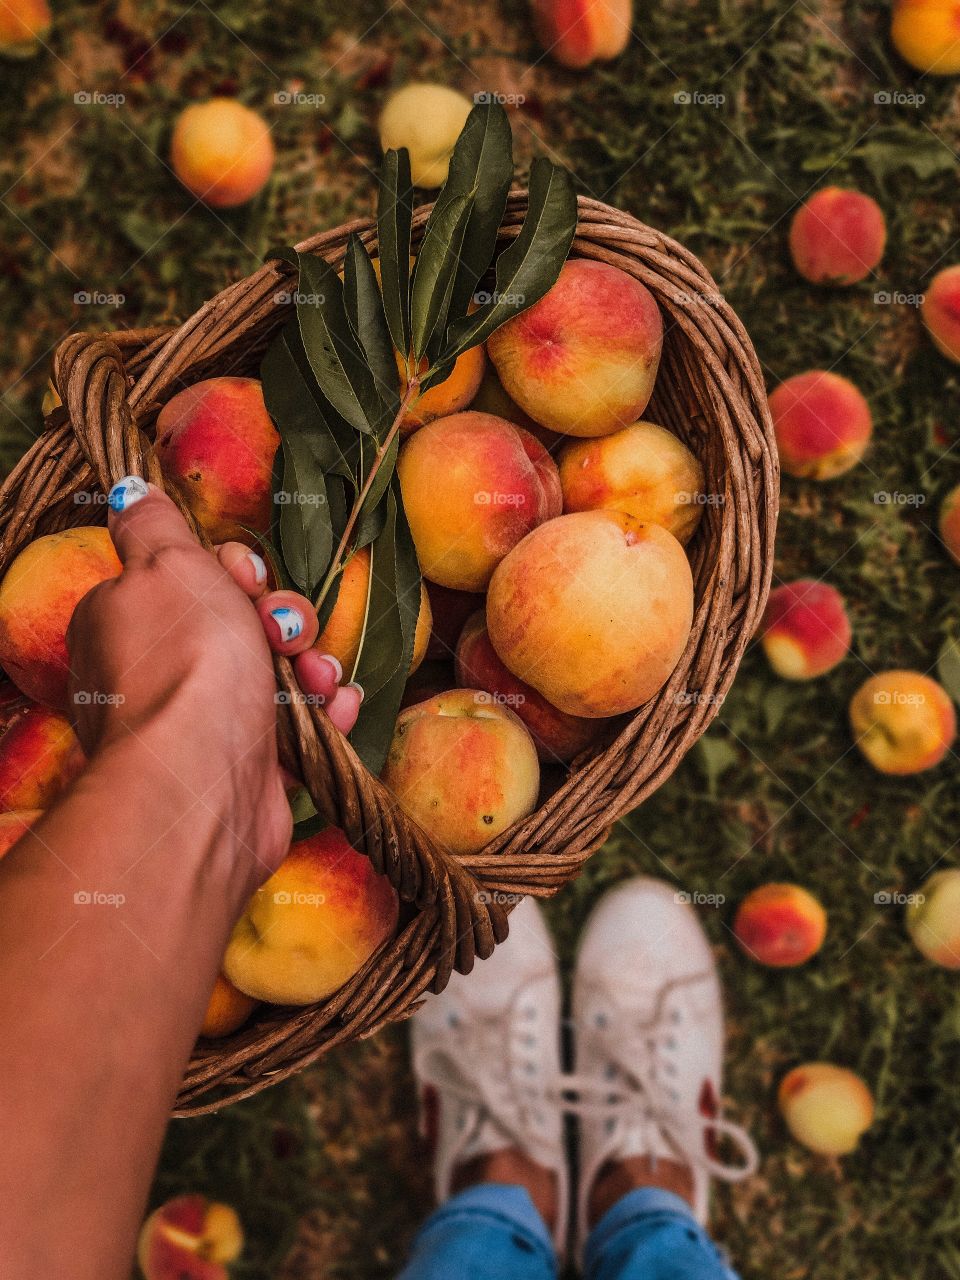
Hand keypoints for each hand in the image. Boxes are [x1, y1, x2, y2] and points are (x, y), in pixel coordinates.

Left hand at [66, 476, 360, 893]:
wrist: (204, 780)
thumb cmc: (186, 660)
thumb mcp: (167, 564)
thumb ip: (153, 524)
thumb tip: (131, 493)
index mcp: (128, 618)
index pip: (192, 575)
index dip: (232, 569)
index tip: (245, 578)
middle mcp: (161, 671)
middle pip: (241, 619)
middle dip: (281, 618)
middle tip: (282, 633)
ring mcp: (204, 721)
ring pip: (276, 670)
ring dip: (311, 665)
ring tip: (318, 679)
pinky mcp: (247, 764)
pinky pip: (297, 724)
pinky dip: (324, 713)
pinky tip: (339, 707)